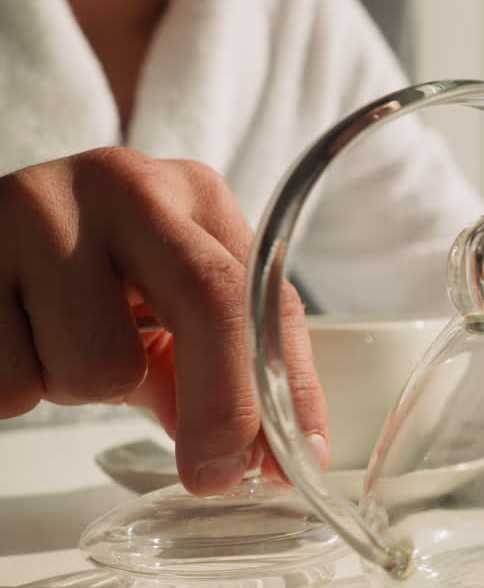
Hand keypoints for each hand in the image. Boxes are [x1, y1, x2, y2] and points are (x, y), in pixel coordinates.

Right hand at [0, 148, 326, 494]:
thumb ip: (222, 372)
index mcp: (192, 196)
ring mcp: (39, 213)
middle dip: (218, 407)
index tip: (283, 460)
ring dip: (85, 390)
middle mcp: (124, 187)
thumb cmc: (91, 276)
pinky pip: (13, 384)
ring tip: (64, 346)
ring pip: (98, 364)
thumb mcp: (165, 304)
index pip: (259, 292)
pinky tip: (19, 342)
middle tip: (209, 470)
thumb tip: (264, 458)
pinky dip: (21, 388)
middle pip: (206, 304)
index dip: (280, 385)